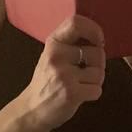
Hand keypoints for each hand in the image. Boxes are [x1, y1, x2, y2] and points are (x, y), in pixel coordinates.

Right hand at [22, 13, 105, 129]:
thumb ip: (70, 43)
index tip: (98, 41)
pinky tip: (79, 95)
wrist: (32, 109)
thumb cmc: (47, 80)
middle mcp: (57, 56)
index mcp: (53, 42)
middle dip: (98, 64)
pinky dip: (93, 94)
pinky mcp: (72, 93)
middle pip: (97, 52)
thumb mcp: (52, 55)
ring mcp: (64, 75)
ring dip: (95, 81)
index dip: (94, 30)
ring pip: (99, 72)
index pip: (76, 23)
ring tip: (80, 84)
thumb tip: (98, 37)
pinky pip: (97, 90)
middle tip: (85, 72)